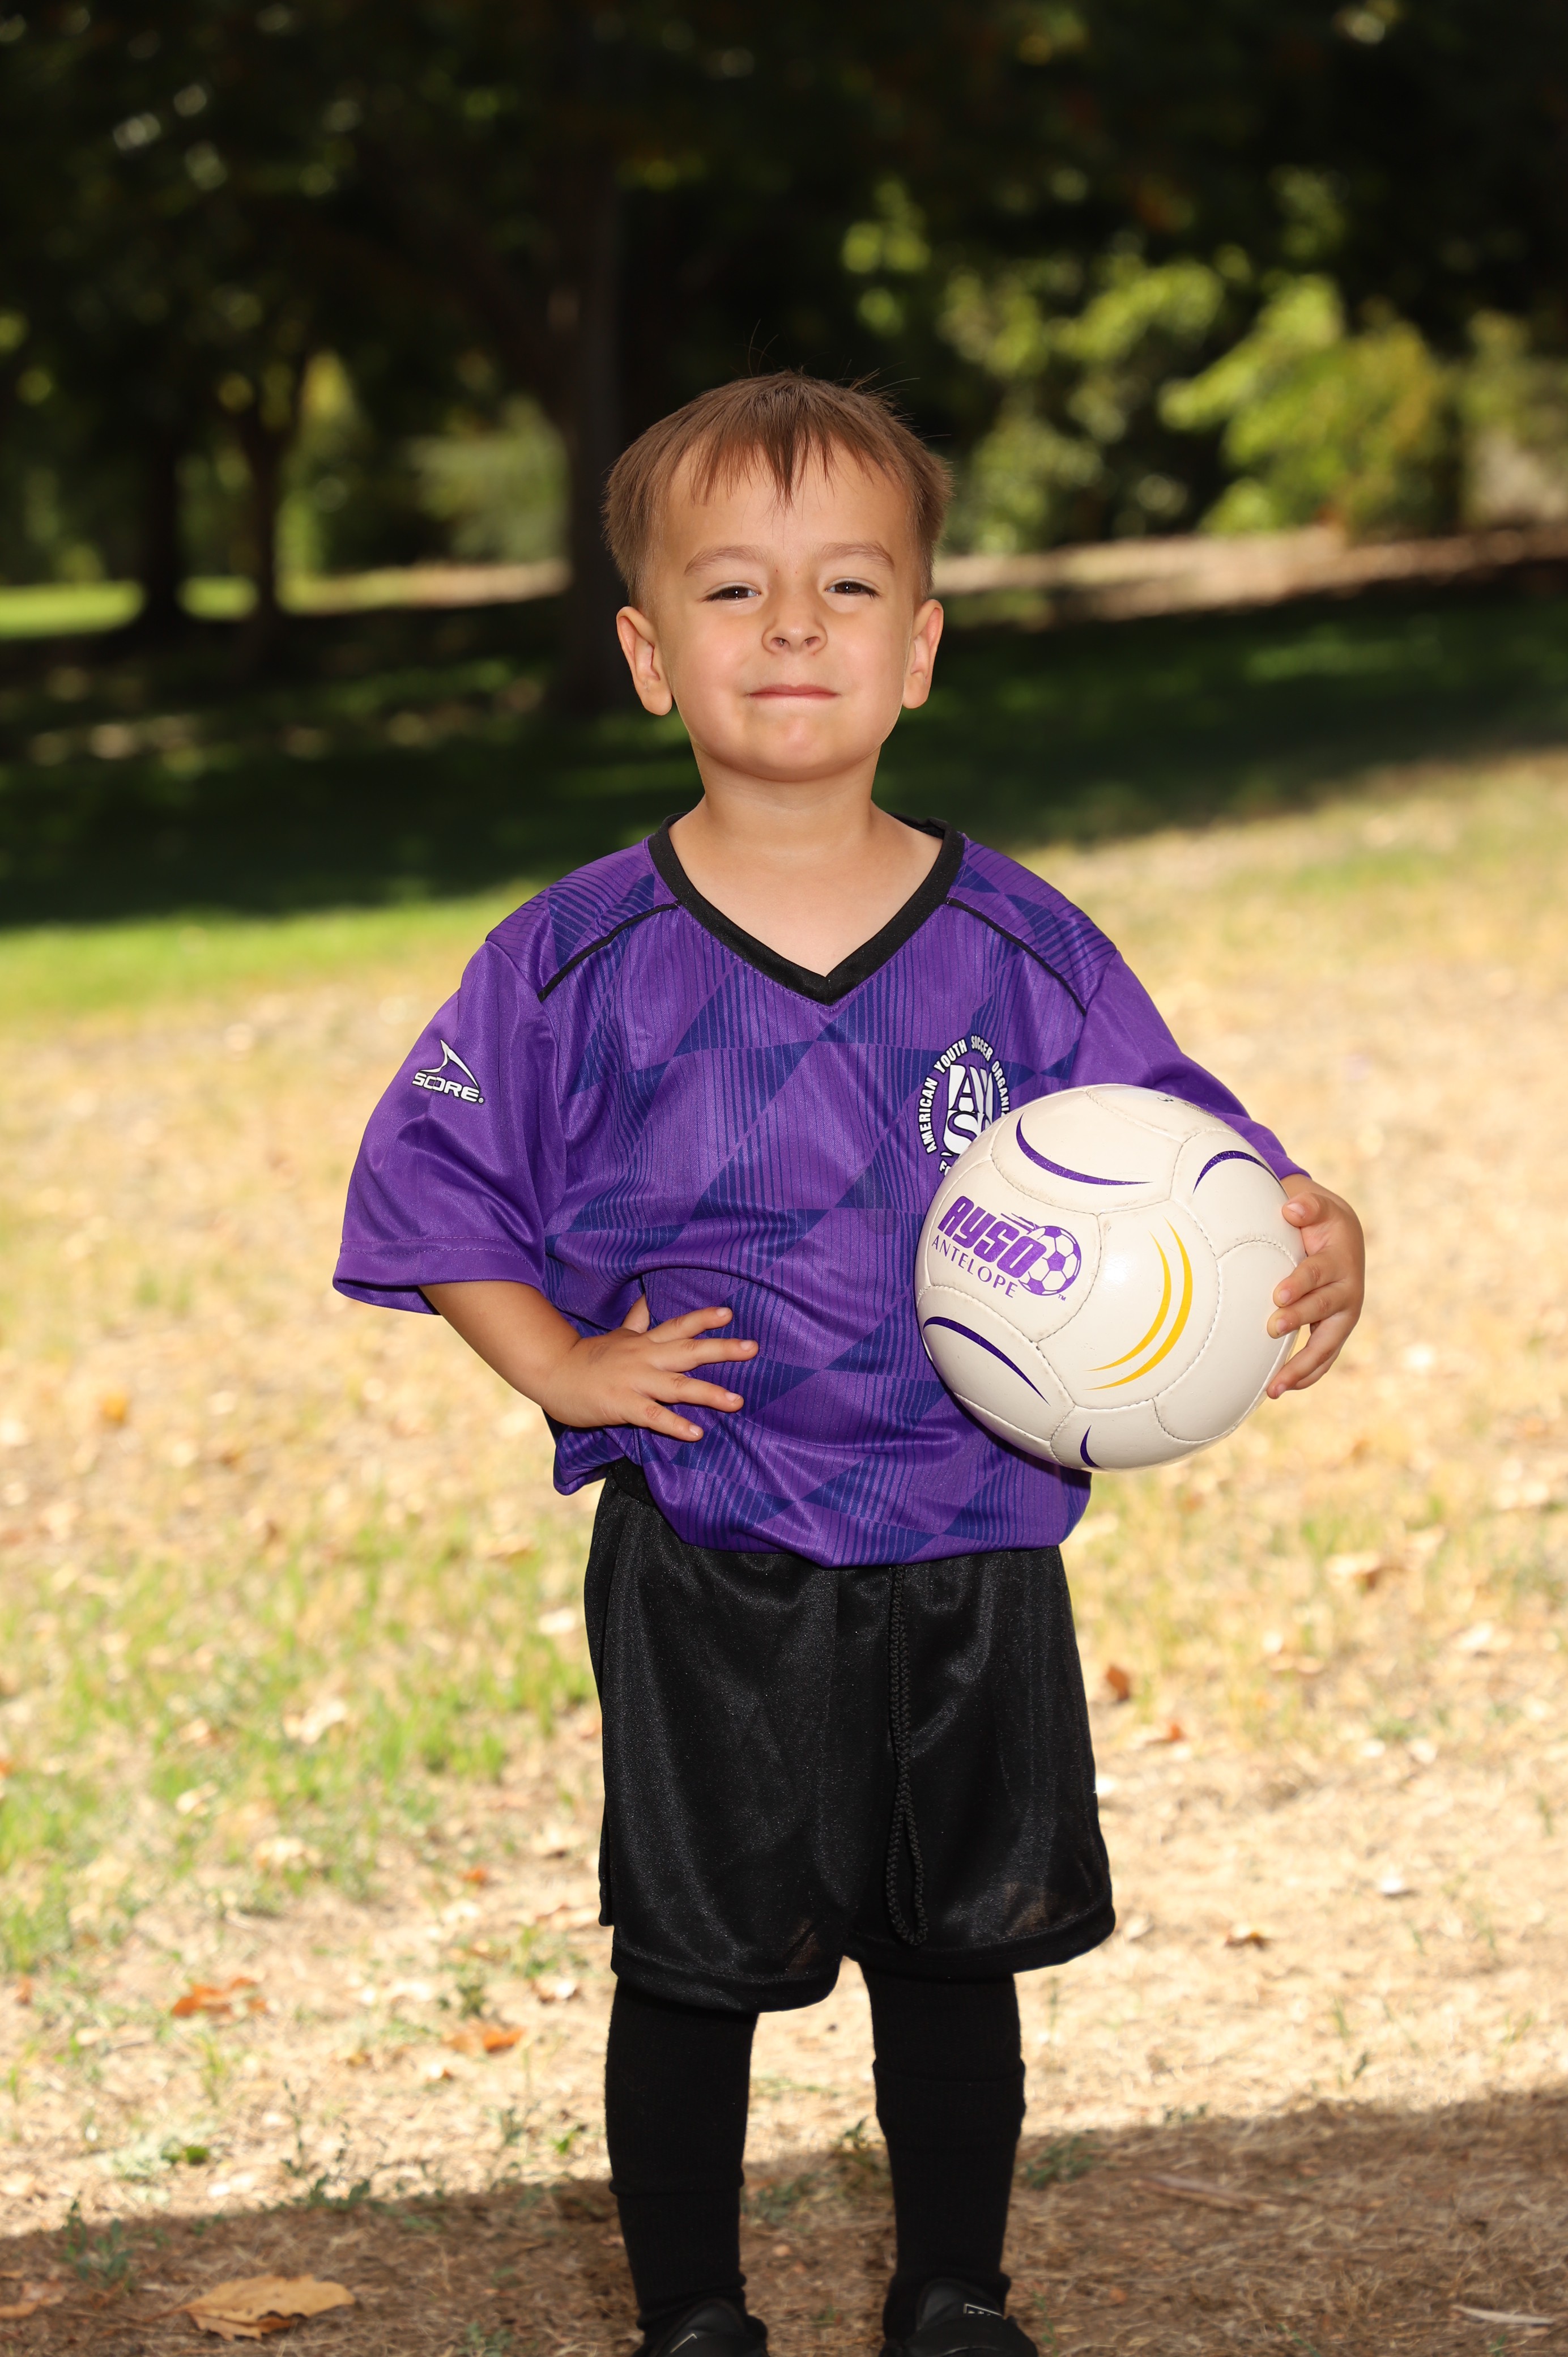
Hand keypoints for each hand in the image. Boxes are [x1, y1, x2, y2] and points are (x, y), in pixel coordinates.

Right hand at [541, 1297, 757, 1441]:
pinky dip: (675, 1424)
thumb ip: (637, 1321)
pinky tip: (696, 1433)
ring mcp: (634, 1381)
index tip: (729, 1314)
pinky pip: (653, 1416)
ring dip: (708, 1393)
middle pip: (688, 1351)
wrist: (552, 1373)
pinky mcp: (622, 1405)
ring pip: (677, 1386)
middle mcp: (644, 1358)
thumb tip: (649, 1299)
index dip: (704, 1319)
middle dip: (722, 1349)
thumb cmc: (588, 1357)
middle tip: (753, 1348)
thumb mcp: (617, 1336)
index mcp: (644, 1342)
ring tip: (737, 1401)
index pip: (679, 1326)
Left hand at [1266, 1176, 1364, 1396]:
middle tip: (1272, 1328)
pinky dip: (1306, 1375)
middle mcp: (1347, 1292)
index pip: (1317, 1274)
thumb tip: (1292, 1209)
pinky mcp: (1334, 1332)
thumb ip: (1307, 1206)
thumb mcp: (1317, 1207)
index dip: (1299, 1284)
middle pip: (1322, 1310)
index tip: (1278, 1294)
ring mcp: (1342, 1317)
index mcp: (1340, 1262)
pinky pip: (1324, 1358)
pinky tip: (1282, 1389)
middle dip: (1297, 1320)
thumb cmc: (1321, 1223)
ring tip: (1275, 1387)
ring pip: (1325, 1346)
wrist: (1342, 1238)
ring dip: (1301, 1366)